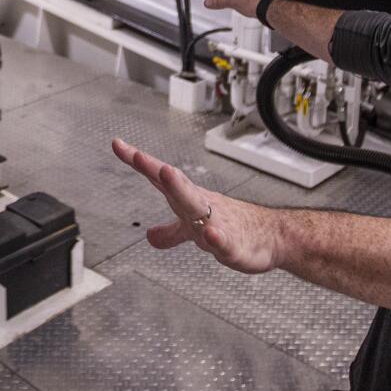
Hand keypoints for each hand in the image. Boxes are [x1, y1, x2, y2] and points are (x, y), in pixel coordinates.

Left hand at [112, 138, 282, 273]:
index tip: (119, 145)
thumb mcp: (194, 232)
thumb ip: (171, 232)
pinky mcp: (234, 245)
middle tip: (138, 155)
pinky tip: (211, 234)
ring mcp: (218, 223)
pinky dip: (217, 237)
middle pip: (177, 187)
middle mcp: (202, 206)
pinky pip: (224, 241)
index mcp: (190, 200)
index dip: (140, 163)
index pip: (161, 178)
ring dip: (182, 190)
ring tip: (168, 174)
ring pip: (197, 206)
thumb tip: (149, 236)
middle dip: (158, 172)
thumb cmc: (235, 227)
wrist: (272, 237)